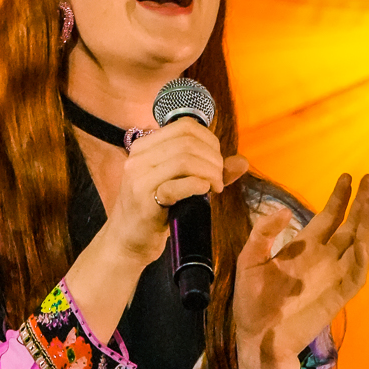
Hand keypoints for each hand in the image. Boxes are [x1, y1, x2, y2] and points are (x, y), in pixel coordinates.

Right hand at [104, 120, 248, 269]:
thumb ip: (209, 170)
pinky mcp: (144, 201)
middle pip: (188, 142)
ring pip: (185, 160)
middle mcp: (138, 157)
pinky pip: (177, 185)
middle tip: (219, 179)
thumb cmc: (155, 210)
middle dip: (213, 159)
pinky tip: (204, 193)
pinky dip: (197, 186)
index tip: (217, 162)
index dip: (210, 141)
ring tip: (215, 188)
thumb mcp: (179, 183)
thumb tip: (242, 161)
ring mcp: (139, 178)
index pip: (185, 126)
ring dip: (210, 173)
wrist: (127, 241)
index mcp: (145, 146)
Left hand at [233, 173, 368, 368]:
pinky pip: (357, 272)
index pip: (328, 216)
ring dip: (366, 224)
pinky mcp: (338, 294)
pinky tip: (366, 238)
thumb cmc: (251, 302)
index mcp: (303, 247)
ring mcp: (333, 275)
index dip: (339, 197)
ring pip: (358, 244)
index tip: (348, 177)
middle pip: (349, 224)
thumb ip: (263, 234)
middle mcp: (323, 257)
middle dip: (360, 202)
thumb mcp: (249, 260)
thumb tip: (284, 210)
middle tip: (368, 179)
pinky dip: (363, 255)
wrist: (258, 338)